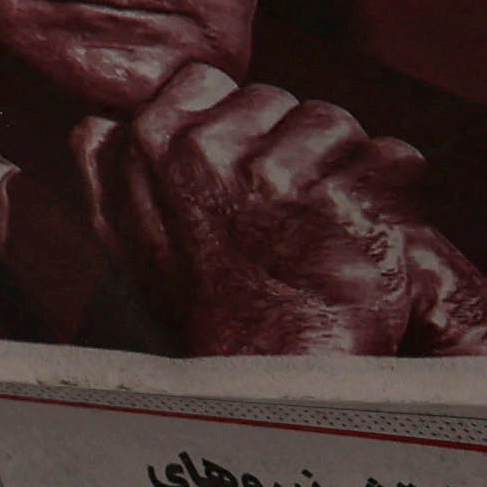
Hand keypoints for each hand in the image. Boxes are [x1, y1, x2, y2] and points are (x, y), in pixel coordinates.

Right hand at [79, 71, 486, 356]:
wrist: (272, 402)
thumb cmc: (201, 325)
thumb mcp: (123, 251)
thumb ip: (105, 176)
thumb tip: (88, 124)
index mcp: (141, 149)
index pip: (203, 84)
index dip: (230, 130)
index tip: (230, 191)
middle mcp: (202, 154)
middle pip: (277, 100)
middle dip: (289, 152)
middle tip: (279, 231)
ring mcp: (277, 176)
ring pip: (337, 125)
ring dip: (344, 174)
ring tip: (322, 242)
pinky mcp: (349, 201)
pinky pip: (396, 158)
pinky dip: (397, 196)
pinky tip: (366, 246)